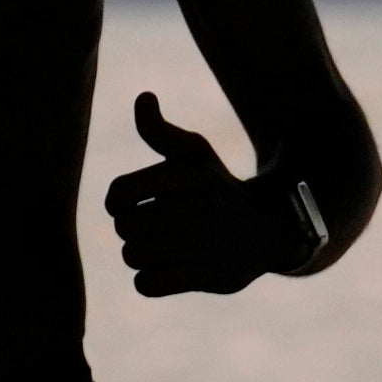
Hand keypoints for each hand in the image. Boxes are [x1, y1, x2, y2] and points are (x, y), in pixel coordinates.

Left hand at [106, 93, 284, 296]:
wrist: (265, 229)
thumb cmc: (215, 188)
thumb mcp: (193, 154)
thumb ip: (159, 130)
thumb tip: (143, 97)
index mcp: (189, 175)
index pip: (121, 193)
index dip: (117, 201)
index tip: (129, 204)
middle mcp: (199, 208)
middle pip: (125, 227)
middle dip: (132, 229)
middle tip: (155, 227)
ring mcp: (205, 245)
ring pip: (133, 256)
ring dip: (140, 254)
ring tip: (162, 247)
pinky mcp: (209, 277)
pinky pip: (147, 284)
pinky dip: (150, 279)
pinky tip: (168, 269)